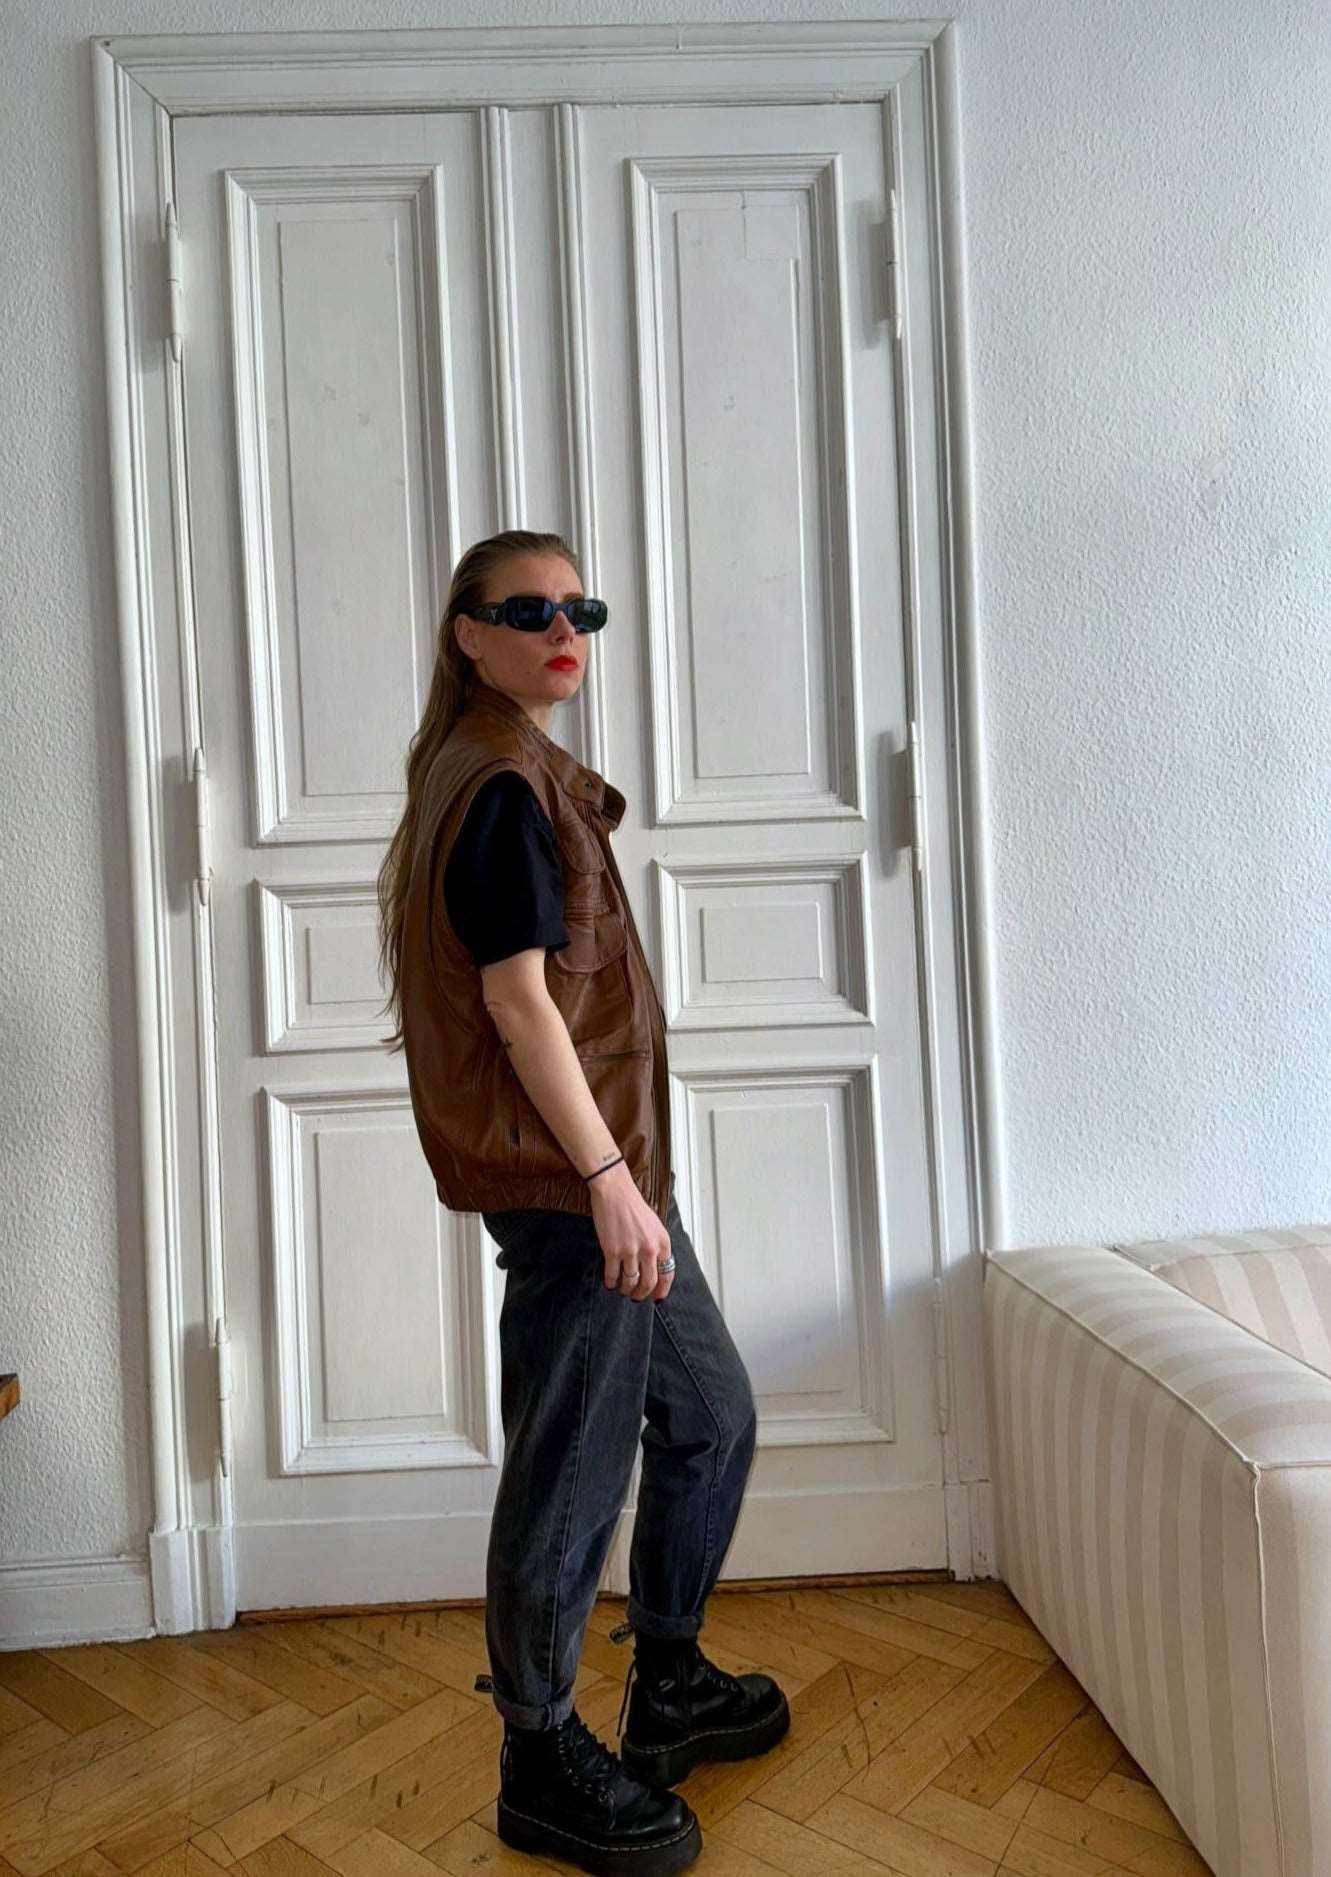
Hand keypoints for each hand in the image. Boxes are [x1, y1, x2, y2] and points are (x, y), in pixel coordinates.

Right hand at [587, 1162, 673, 1300]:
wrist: (615, 1192)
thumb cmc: (633, 1205)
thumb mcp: (655, 1225)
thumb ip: (657, 1246)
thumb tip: (655, 1267)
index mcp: (663, 1242)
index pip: (667, 1274)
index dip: (662, 1290)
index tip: (657, 1296)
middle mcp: (649, 1249)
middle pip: (649, 1283)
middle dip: (643, 1294)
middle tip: (637, 1297)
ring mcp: (631, 1251)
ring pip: (631, 1282)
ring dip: (626, 1290)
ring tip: (622, 1290)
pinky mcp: (613, 1251)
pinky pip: (613, 1275)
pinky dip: (611, 1282)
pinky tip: (610, 1282)